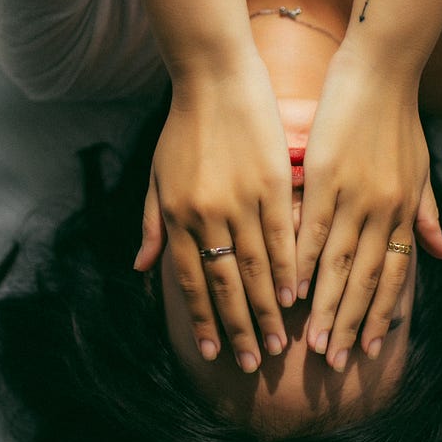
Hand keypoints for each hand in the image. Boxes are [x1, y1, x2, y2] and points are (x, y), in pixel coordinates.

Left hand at [133, 57, 295, 369]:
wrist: (213, 77)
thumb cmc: (183, 127)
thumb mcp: (157, 177)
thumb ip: (152, 225)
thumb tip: (144, 271)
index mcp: (176, 215)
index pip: (188, 280)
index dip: (200, 318)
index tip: (211, 352)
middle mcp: (206, 213)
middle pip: (224, 283)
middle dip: (238, 327)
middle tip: (253, 364)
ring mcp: (240, 199)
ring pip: (255, 266)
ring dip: (267, 308)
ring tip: (280, 341)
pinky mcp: (271, 182)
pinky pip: (281, 235)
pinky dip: (289, 267)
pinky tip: (297, 293)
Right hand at [295, 49, 441, 368]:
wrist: (382, 69)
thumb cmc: (399, 117)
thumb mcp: (421, 169)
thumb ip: (427, 214)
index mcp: (405, 211)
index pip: (393, 276)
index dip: (381, 315)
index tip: (368, 350)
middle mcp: (384, 211)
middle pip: (365, 280)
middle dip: (350, 324)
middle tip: (335, 363)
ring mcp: (355, 195)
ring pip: (338, 264)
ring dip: (324, 306)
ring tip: (310, 342)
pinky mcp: (327, 176)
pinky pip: (313, 228)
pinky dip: (301, 261)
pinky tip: (290, 288)